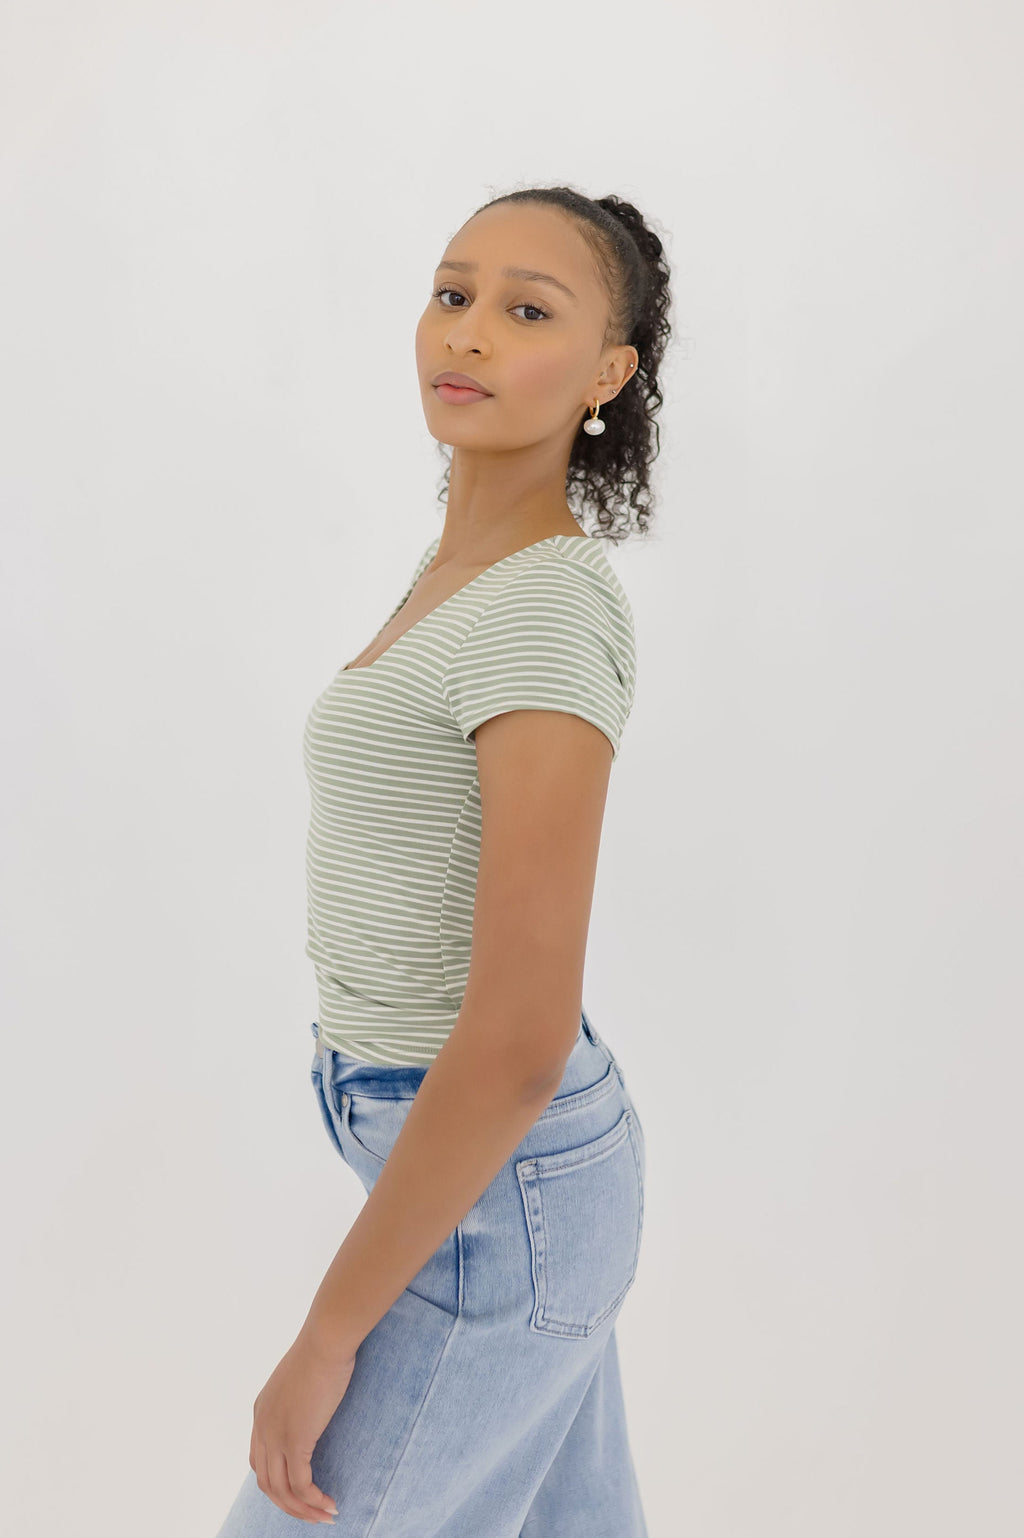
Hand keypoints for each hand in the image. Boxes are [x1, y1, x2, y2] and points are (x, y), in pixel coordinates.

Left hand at [249, 1328, 356, 1523]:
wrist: (325, 1341)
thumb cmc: (322, 1351)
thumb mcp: (301, 1379)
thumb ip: (299, 1399)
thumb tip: (313, 1407)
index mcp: (261, 1411)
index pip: (259, 1461)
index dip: (277, 1482)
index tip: (299, 1492)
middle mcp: (262, 1427)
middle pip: (267, 1483)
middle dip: (289, 1504)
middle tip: (312, 1514)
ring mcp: (276, 1435)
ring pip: (281, 1491)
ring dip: (302, 1510)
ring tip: (324, 1517)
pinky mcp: (295, 1440)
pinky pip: (301, 1484)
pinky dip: (314, 1500)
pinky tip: (330, 1504)